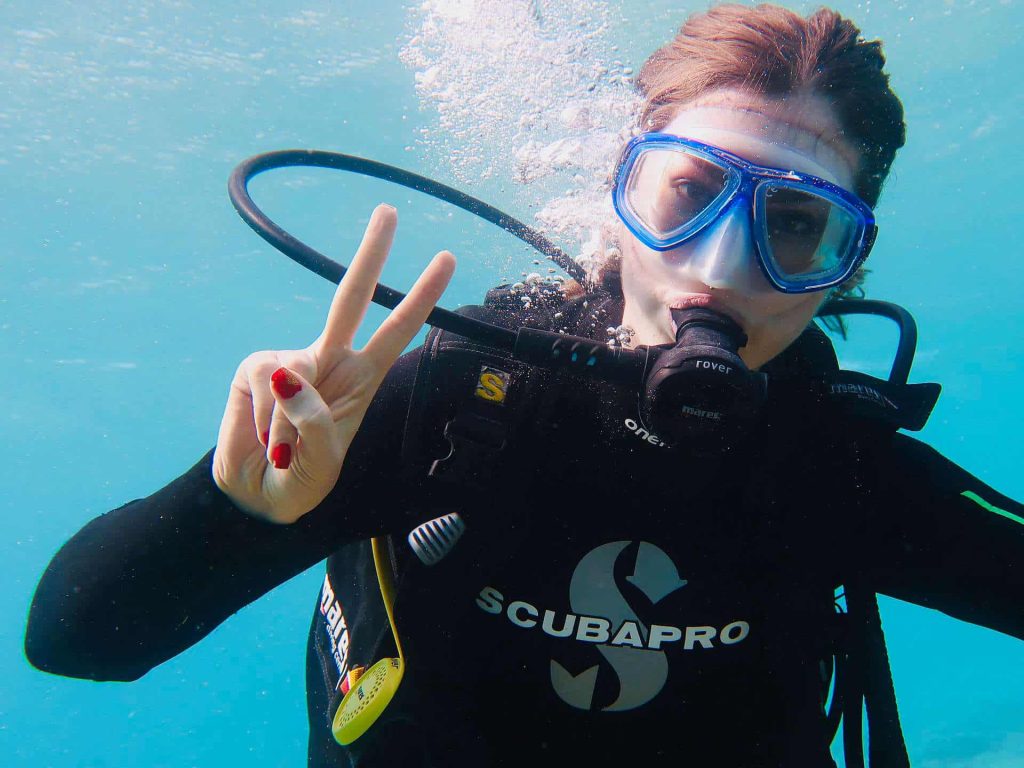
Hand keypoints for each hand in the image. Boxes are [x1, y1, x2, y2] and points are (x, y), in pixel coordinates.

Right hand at [212, 204, 454, 522]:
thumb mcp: (322, 459)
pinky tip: (262, 438)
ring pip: (295, 369)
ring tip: (282, 451)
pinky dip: (264, 419)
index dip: (422, 296)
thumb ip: (311, 419)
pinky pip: (264, 383)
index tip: (445, 258)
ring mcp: (291, 361)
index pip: (398, 329)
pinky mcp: (254, 368)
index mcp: (363, 378)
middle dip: (372, 253)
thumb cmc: (301, 479)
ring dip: (287, 423)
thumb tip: (288, 374)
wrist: (257, 497)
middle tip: (389, 210)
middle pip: (353, 296)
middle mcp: (331, 360)